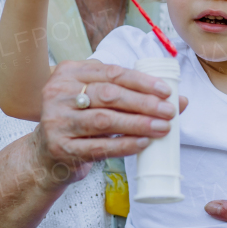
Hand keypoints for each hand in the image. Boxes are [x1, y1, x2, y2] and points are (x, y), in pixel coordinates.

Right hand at [31, 59, 187, 186]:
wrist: (46, 155)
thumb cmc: (80, 121)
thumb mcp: (97, 101)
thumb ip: (131, 94)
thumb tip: (180, 99)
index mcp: (69, 73)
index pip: (111, 72)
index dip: (141, 81)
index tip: (165, 91)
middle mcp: (58, 93)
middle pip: (108, 95)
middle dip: (143, 102)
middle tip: (168, 111)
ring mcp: (56, 121)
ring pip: (104, 120)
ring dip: (138, 124)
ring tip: (162, 127)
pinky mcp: (60, 147)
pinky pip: (99, 146)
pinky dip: (124, 145)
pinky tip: (143, 143)